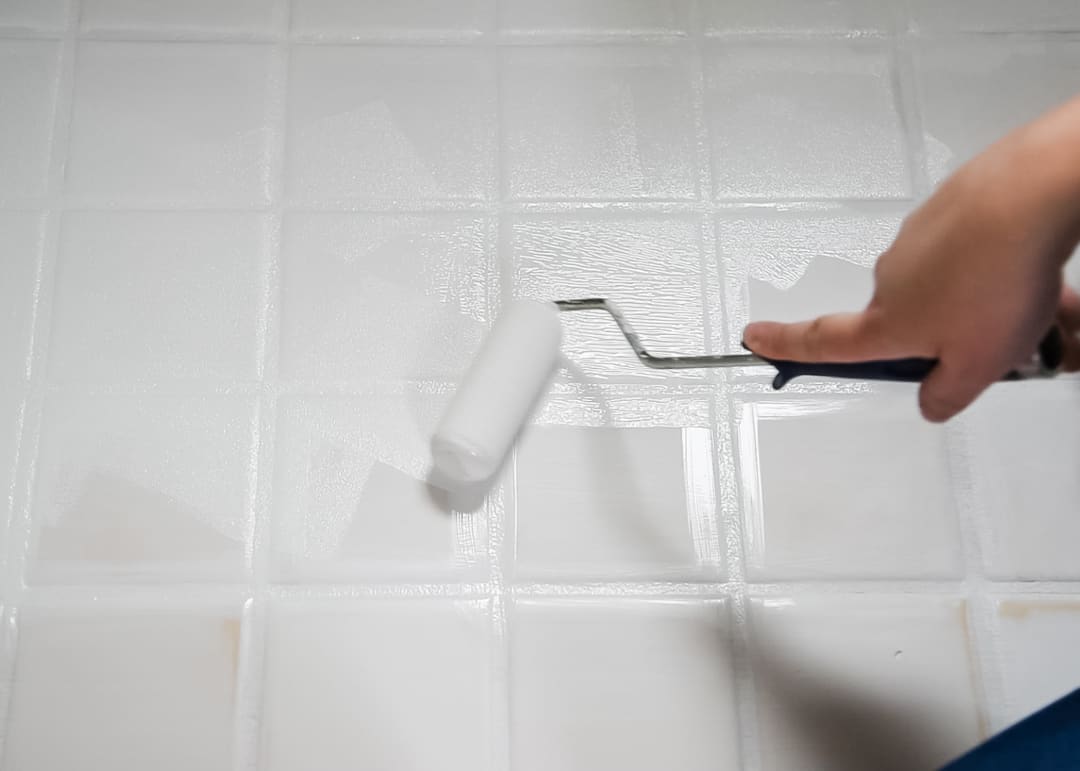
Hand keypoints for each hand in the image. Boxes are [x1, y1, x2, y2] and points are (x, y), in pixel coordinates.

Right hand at [743, 97, 1079, 421]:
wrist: (1028, 196)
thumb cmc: (995, 278)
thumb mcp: (979, 367)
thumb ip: (948, 395)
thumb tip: (932, 404)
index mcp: (886, 321)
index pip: (823, 342)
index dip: (785, 344)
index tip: (755, 337)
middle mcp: (892, 278)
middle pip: (906, 318)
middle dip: (944, 334)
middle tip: (992, 345)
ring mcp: (919, 239)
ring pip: (946, 283)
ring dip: (981, 300)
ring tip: (1030, 307)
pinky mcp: (952, 208)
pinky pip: (970, 248)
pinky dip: (996, 264)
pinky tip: (1030, 269)